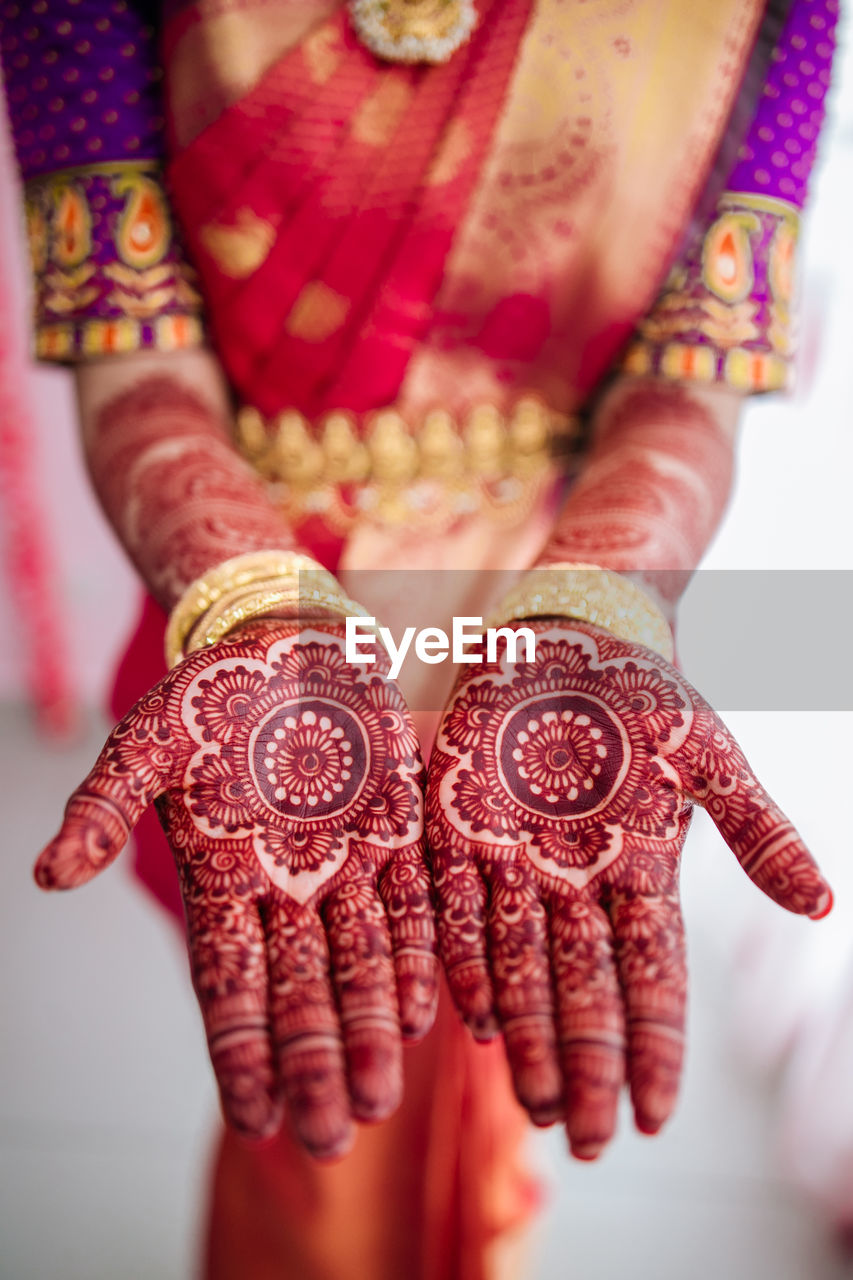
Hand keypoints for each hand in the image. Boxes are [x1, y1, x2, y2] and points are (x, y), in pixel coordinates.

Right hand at [36, 621, 435, 1157]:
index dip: (240, 1054)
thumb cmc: (207, 693)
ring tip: (380, 1099)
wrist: (285, 639)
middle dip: (315, 1065)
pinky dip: (420, 955)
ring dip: (371, 1031)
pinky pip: (411, 905)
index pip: (228, 986)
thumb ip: (105, 807)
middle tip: (331, 1136)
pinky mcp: (398, 831)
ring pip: (362, 965)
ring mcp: (345, 865)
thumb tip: (46, 876)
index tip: (255, 1121)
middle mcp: (285, 889)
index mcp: (221, 880)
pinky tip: (431, 1012)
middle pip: (302, 994)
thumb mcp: (146, 741)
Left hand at [426, 619, 830, 1157]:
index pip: (654, 978)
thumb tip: (825, 906)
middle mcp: (578, 885)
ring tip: (536, 1107)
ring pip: (522, 969)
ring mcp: (517, 864)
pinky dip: (463, 964)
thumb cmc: (648, 697)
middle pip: (585, 992)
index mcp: (642, 873)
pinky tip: (470, 1022)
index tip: (655, 1118)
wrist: (569, 639)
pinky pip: (460, 912)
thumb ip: (759, 830)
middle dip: (589, 1067)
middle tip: (590, 1144)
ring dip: (528, 1039)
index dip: (655, 1047)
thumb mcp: (712, 756)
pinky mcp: (459, 834)